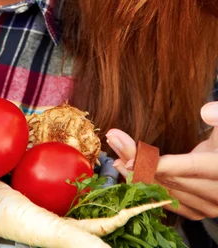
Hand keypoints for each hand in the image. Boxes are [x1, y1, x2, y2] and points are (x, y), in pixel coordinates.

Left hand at [106, 102, 217, 219]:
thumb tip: (206, 111)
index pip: (189, 168)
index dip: (158, 164)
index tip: (131, 158)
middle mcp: (217, 194)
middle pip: (169, 178)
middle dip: (138, 159)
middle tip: (114, 138)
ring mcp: (207, 206)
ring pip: (164, 190)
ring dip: (135, 172)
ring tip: (114, 151)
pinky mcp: (198, 210)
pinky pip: (166, 200)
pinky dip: (145, 185)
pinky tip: (126, 170)